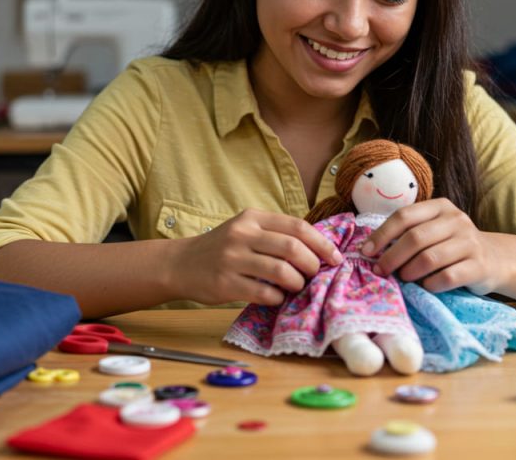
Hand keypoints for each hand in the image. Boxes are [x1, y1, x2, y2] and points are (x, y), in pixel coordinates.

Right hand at [170, 209, 342, 305]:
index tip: (335, 258)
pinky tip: (276, 297)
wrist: (180, 264)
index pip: (297, 226)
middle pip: (293, 248)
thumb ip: (275, 234)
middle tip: (315, 275)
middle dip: (313, 264)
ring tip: (296, 287)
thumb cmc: (221, 248)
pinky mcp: (226, 283)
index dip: (322, 243)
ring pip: (281, 271)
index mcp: (252, 217)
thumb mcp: (245, 229)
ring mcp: (232, 259)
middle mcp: (242, 234)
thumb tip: (318, 249)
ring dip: (297, 283)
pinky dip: (278, 297)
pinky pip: (264, 292)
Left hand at [360, 198, 504, 294]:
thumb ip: (408, 233)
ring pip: (430, 258)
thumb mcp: (433, 229)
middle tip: (380, 271)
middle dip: (392, 257)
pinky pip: (447, 277)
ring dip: (409, 272)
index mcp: (440, 206)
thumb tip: (370, 250)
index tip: (366, 252)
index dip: (381, 235)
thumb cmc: (451, 245)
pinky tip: (426, 286)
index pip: (404, 216)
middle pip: (415, 238)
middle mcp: (456, 220)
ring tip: (403, 279)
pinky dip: (430, 285)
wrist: (494, 259)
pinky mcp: (479, 266)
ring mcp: (470, 242)